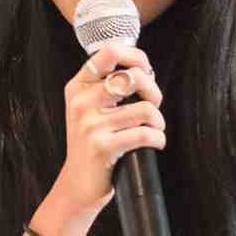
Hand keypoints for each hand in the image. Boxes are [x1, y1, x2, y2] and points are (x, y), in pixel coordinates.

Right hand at [51, 44, 164, 215]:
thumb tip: (143, 69)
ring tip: (153, 129)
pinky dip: (158, 139)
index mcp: (77, 87)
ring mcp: (89, 125)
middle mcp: (80, 102)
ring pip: (146, 109)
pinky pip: (145, 134)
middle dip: (154, 92)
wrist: (77, 183)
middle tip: (153, 106)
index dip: (136, 57)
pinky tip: (154, 143)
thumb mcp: (89, 109)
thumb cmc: (92, 143)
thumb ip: (107, 86)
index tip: (146, 71)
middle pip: (133, 77)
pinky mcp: (101, 147)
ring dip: (159, 122)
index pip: (109, 52)